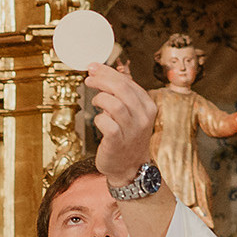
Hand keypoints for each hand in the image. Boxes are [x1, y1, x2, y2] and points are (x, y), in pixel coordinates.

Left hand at [85, 63, 156, 184]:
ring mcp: (132, 130)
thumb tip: (100, 72)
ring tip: (96, 103)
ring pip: (114, 103)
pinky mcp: (118, 142)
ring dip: (100, 99)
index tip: (94, 68)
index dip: (108, 72)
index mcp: (148, 105)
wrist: (130, 168)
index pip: (128, 81)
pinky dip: (98, 118)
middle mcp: (143, 117)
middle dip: (101, 79)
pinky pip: (106, 123)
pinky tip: (99, 120)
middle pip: (121, 88)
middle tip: (89, 79)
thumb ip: (121, 95)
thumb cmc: (126, 138)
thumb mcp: (131, 114)